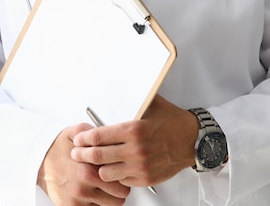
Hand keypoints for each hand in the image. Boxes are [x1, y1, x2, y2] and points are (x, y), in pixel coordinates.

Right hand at [38, 123, 130, 205]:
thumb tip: (111, 135)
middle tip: (114, 180)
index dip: (122, 172)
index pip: (120, 177)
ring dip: (110, 197)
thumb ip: (95, 133)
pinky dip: (97, 203)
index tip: (119, 168)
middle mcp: (83, 187)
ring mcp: (77, 200)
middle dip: (119, 187)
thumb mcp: (75, 132)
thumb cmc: (57, 147)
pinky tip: (93, 192)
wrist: (38, 161)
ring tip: (104, 187)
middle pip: (120, 195)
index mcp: (88, 170)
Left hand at [70, 95, 198, 187]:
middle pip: (96, 156)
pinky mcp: (145, 178)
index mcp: (134, 129)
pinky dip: (115, 175)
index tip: (78, 139)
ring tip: (94, 162)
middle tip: (76, 153)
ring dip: (97, 167)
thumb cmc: (172, 121)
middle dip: (81, 155)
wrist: (193, 140)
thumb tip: (115, 87)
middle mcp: (135, 150)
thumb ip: (132, 100)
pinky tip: (113, 168)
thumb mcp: (151, 104)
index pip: (98, 137)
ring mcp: (140, 166)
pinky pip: (121, 181)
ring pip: (105, 173)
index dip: (83, 139)